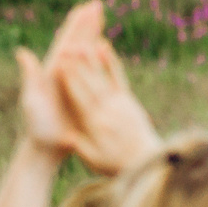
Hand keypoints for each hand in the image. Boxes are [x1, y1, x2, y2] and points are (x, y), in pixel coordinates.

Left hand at [15, 0, 104, 156]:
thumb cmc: (36, 125)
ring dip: (94, 35)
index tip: (85, 6)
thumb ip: (29, 76)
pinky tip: (104, 51)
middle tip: (97, 4)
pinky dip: (99, 58)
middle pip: (78, 42)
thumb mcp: (31, 99)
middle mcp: (63, 72)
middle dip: (87, 23)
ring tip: (101, 18)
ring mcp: (73, 82)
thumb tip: (21, 52)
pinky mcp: (82, 93)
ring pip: (86, 53)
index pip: (67, 41)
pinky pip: (93, 71)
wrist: (45, 146)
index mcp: (52, 71)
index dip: (77, 24)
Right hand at [55, 39, 160, 175]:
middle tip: (69, 46)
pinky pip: (118, 77)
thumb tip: (65, 138)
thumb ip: (81, 147)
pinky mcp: (128, 100)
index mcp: (96, 124)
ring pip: (103, 77)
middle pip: (90, 83)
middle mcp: (108, 110)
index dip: (69, 80)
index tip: (59, 65)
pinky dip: (110, 62)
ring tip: (84, 41)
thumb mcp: (94, 161)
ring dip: (92, 59)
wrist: (148, 163)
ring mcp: (120, 103)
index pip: (79, 97)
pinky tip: (104, 47)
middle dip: (78, 64)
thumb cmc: (116, 165)